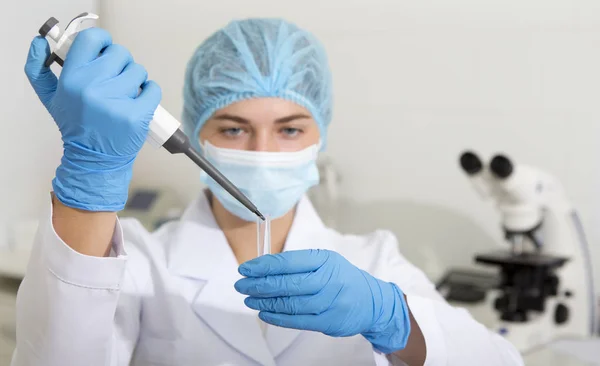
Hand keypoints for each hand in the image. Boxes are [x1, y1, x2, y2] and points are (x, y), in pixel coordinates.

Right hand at [24, 29, 160, 210]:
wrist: (94, 160)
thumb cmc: (76, 126)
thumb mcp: (51, 98)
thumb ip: (39, 68)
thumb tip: (40, 42)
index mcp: (72, 79)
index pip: (92, 39)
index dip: (103, 40)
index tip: (105, 49)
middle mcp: (93, 88)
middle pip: (120, 53)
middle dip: (121, 64)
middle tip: (115, 79)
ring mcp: (117, 102)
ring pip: (139, 70)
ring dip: (136, 80)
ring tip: (125, 94)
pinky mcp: (137, 116)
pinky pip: (153, 89)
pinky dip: (149, 93)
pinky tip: (139, 101)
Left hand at [235, 249, 410, 353]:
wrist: (372, 301)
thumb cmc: (342, 278)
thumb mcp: (325, 261)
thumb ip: (298, 264)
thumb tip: (264, 268)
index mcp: (324, 260)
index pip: (288, 262)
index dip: (263, 266)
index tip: (246, 269)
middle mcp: (327, 279)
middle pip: (287, 283)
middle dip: (259, 284)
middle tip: (242, 285)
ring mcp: (328, 302)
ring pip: (290, 303)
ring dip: (265, 301)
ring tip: (249, 299)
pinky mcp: (328, 321)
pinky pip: (297, 320)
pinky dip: (277, 317)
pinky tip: (264, 312)